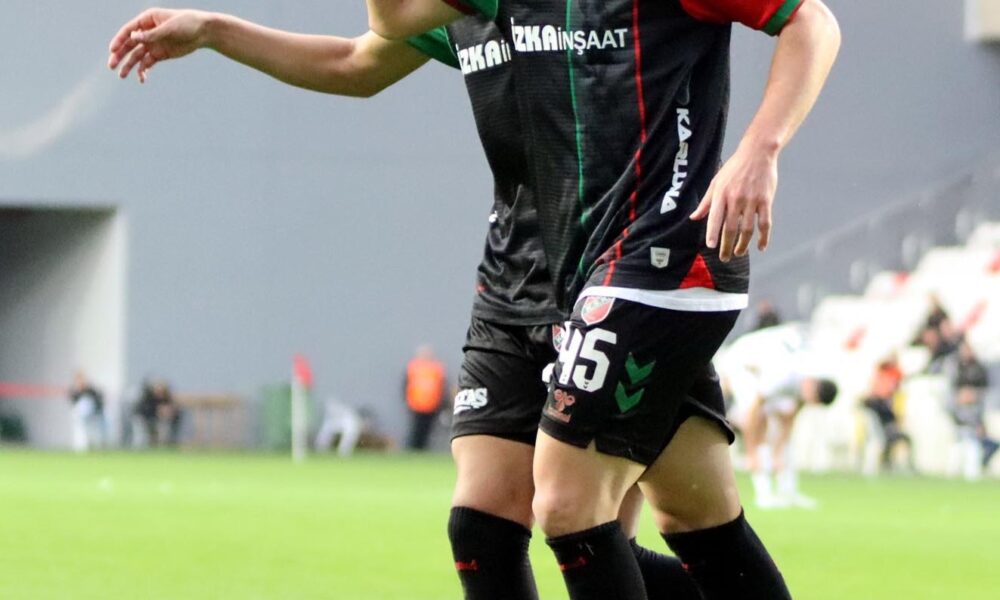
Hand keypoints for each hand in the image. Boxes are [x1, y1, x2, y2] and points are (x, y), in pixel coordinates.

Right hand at [108, 9, 211, 82]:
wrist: (203, 32)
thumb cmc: (187, 23)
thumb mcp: (169, 28)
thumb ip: (152, 34)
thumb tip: (133, 37)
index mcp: (147, 20)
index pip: (128, 30)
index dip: (119, 40)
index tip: (112, 50)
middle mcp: (146, 32)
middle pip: (129, 45)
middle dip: (120, 55)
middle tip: (111, 66)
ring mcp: (152, 44)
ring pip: (136, 56)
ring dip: (129, 66)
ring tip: (122, 76)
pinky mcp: (160, 54)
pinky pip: (148, 63)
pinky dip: (143, 71)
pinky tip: (142, 79)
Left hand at [690, 142, 777, 261]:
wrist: (757, 154)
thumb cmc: (734, 168)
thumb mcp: (716, 182)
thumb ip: (706, 202)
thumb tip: (694, 218)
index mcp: (721, 194)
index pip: (715, 218)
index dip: (713, 233)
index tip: (711, 246)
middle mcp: (736, 199)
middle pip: (731, 228)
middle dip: (726, 245)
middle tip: (724, 258)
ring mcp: (752, 201)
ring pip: (747, 229)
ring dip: (743, 245)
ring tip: (738, 253)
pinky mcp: (766, 201)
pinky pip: (765, 224)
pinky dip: (764, 237)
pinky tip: (761, 247)